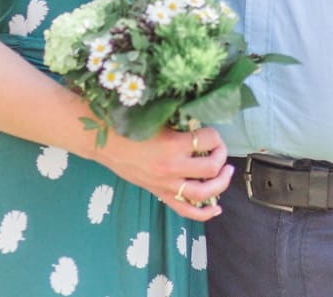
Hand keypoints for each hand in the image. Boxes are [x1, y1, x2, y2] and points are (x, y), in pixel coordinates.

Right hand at [100, 124, 233, 220]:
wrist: (106, 144)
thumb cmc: (133, 127)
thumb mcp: (161, 121)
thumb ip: (183, 126)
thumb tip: (205, 128)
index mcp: (173, 145)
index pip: (209, 139)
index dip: (216, 135)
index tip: (211, 133)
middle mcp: (172, 167)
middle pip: (211, 168)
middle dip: (222, 158)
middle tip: (221, 152)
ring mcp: (166, 184)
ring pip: (203, 194)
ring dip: (220, 184)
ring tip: (226, 174)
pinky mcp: (159, 194)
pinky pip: (185, 210)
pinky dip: (203, 212)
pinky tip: (216, 208)